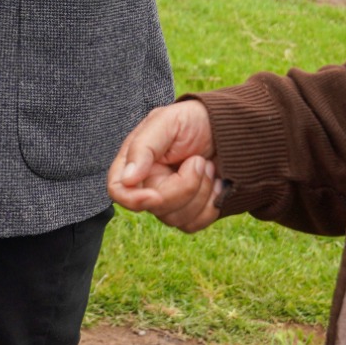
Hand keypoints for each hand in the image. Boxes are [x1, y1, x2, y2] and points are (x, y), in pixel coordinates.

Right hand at [109, 99, 220, 231]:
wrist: (228, 129)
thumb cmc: (194, 120)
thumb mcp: (167, 122)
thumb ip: (143, 147)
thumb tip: (127, 179)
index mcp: (135, 161)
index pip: (118, 190)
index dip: (133, 200)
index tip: (155, 196)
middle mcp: (147, 184)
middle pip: (154, 207)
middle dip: (185, 186)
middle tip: (199, 159)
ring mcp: (168, 200)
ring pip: (176, 219)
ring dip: (201, 191)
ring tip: (208, 165)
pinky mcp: (189, 211)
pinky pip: (193, 224)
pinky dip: (211, 205)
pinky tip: (216, 182)